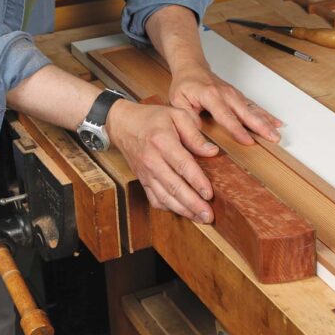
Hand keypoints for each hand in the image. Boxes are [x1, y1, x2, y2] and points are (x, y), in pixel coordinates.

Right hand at [107, 99, 218, 221]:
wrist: (122, 124)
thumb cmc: (152, 118)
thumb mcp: (176, 115)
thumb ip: (195, 134)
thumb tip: (212, 152)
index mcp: (162, 141)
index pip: (182, 165)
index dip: (197, 181)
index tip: (209, 194)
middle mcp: (152, 160)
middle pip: (174, 187)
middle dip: (193, 204)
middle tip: (209, 216)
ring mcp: (146, 173)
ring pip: (165, 197)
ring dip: (183, 210)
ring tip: (201, 219)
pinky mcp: (143, 180)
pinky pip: (155, 199)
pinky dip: (169, 208)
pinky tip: (183, 212)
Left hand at [168, 65, 282, 144]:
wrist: (192, 68)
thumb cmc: (185, 86)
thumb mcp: (178, 104)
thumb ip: (188, 122)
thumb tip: (200, 139)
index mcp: (210, 95)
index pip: (225, 116)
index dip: (237, 129)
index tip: (248, 140)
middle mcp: (226, 94)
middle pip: (246, 112)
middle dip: (261, 126)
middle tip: (272, 138)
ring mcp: (234, 94)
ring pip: (253, 109)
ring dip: (267, 121)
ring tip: (277, 133)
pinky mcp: (239, 97)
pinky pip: (254, 106)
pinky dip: (266, 115)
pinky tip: (276, 122)